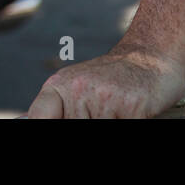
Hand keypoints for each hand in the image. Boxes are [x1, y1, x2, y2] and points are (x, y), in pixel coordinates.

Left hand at [26, 44, 184, 118]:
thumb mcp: (79, 88)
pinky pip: (126, 128)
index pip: (38, 117)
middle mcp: (79, 89)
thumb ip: (61, 109)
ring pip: (100, 128)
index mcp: (61, 86)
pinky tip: (133, 111)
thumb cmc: (114, 79)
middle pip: (74, 128)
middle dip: (90, 122)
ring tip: (118, 111)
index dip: (42, 126)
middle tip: (103, 111)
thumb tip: (31, 121)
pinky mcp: (132, 106)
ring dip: (112, 122)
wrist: (152, 56)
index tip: (61, 125)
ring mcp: (105, 98)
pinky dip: (131, 122)